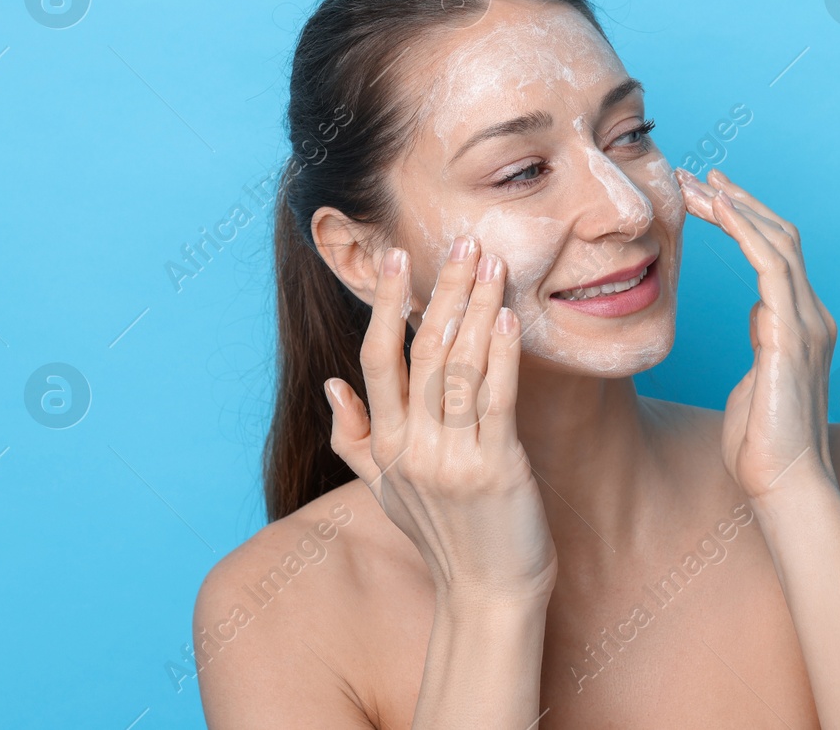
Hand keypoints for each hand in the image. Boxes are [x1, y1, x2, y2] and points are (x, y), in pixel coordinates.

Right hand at [323, 237, 558, 608]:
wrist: (486, 597)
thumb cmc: (442, 539)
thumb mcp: (385, 491)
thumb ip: (355, 438)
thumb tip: (331, 385)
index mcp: (385, 446)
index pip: (377, 360)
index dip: (385, 306)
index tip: (395, 259)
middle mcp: (413, 448)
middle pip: (423, 353)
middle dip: (444, 291)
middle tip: (463, 242)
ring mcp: (453, 460)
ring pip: (460, 369)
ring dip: (477, 311)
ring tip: (492, 264)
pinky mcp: (497, 471)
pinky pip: (497, 402)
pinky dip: (502, 358)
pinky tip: (508, 320)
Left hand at [676, 168, 837, 503]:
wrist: (787, 486)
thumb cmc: (764, 448)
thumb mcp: (758, 384)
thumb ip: (764, 346)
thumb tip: (759, 317)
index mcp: (802, 326)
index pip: (777, 255)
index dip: (746, 221)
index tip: (711, 197)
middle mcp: (811, 316)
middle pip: (779, 237)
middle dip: (737, 202)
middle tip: (696, 177)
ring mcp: (807, 323)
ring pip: (777, 241)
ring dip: (736, 207)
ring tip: (698, 184)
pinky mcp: (793, 336)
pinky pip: (772, 266)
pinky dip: (746, 231)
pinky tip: (720, 209)